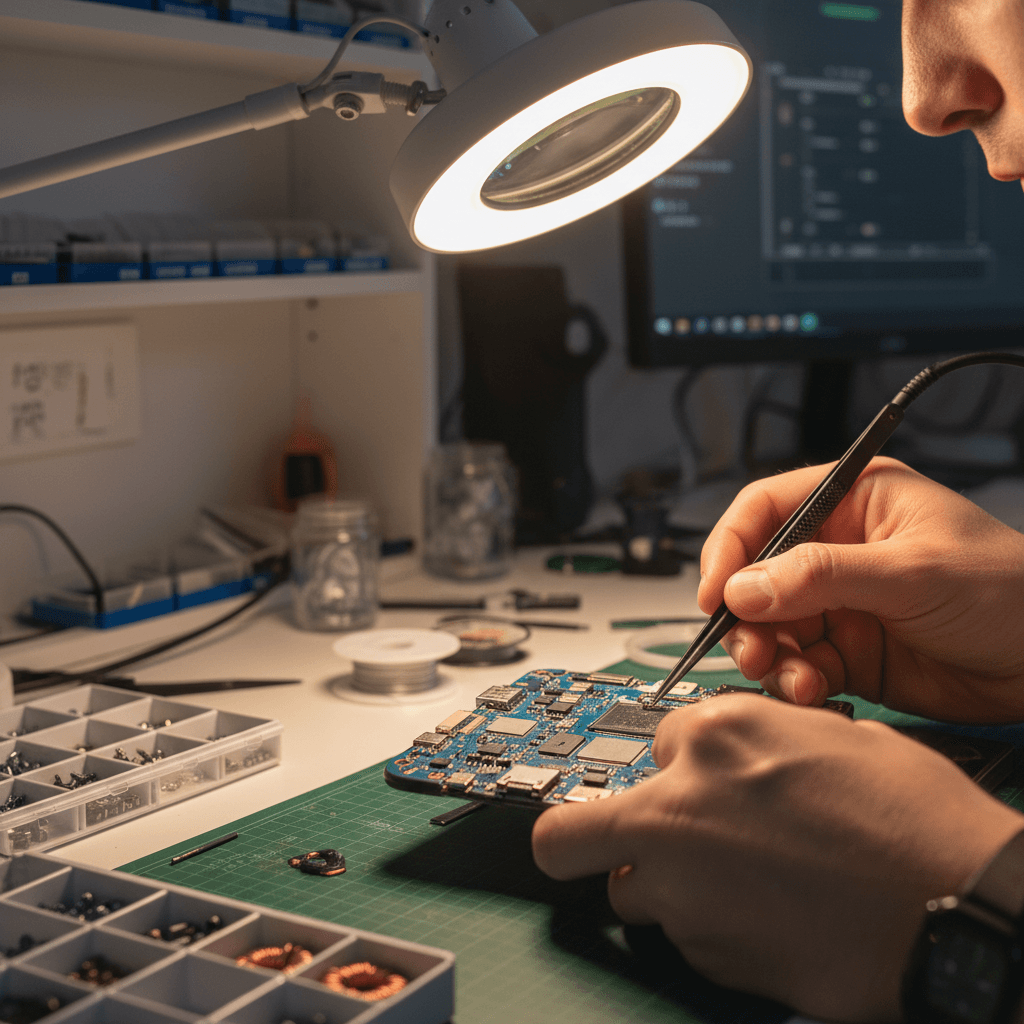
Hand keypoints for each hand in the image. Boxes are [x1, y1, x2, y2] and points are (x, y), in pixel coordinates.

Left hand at [532, 696, 1023, 1020]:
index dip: (680, 762)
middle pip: (574, 832)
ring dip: (664, 883)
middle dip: (589, 835)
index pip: (654, 742)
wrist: (961, 910)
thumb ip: (761, 738)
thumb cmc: (916, 822)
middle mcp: (682, 806)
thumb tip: (735, 752)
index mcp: (717, 735)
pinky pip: (682, 934)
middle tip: (619, 841)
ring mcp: (684, 887)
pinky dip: (708, 926)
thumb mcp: (837, 738)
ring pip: (632, 888)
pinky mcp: (707, 952)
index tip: (688, 778)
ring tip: (730, 882)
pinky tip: (765, 916)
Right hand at [699, 456, 1023, 721]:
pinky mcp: (849, 652)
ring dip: (767, 654)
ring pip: (771, 626)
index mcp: (853, 502)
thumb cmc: (1010, 590)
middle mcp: (838, 550)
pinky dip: (796, 681)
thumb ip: (822, 577)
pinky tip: (813, 690)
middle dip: (745, 614)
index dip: (730, 548)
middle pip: (756, 575)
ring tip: (783, 675)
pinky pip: (799, 665)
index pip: (765, 511)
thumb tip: (743, 588)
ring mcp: (842, 604)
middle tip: (751, 647)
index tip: (715, 592)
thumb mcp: (911, 571)